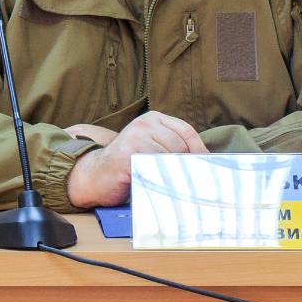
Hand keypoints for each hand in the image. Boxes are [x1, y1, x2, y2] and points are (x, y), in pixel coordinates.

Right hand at [65, 111, 207, 208]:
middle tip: (185, 179)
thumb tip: (205, 159)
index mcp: (152, 119)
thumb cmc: (128, 163)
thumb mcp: (152, 147)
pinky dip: (159, 178)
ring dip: (172, 174)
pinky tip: (155, 183)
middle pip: (180, 145)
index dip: (199, 149)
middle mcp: (143, 124)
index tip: (206, 165)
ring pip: (169, 157)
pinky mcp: (127, 155)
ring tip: (165, 182)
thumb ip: (173, 146)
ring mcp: (134, 138)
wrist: (96, 174)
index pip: (186, 131)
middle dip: (184, 164)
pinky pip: (153, 167)